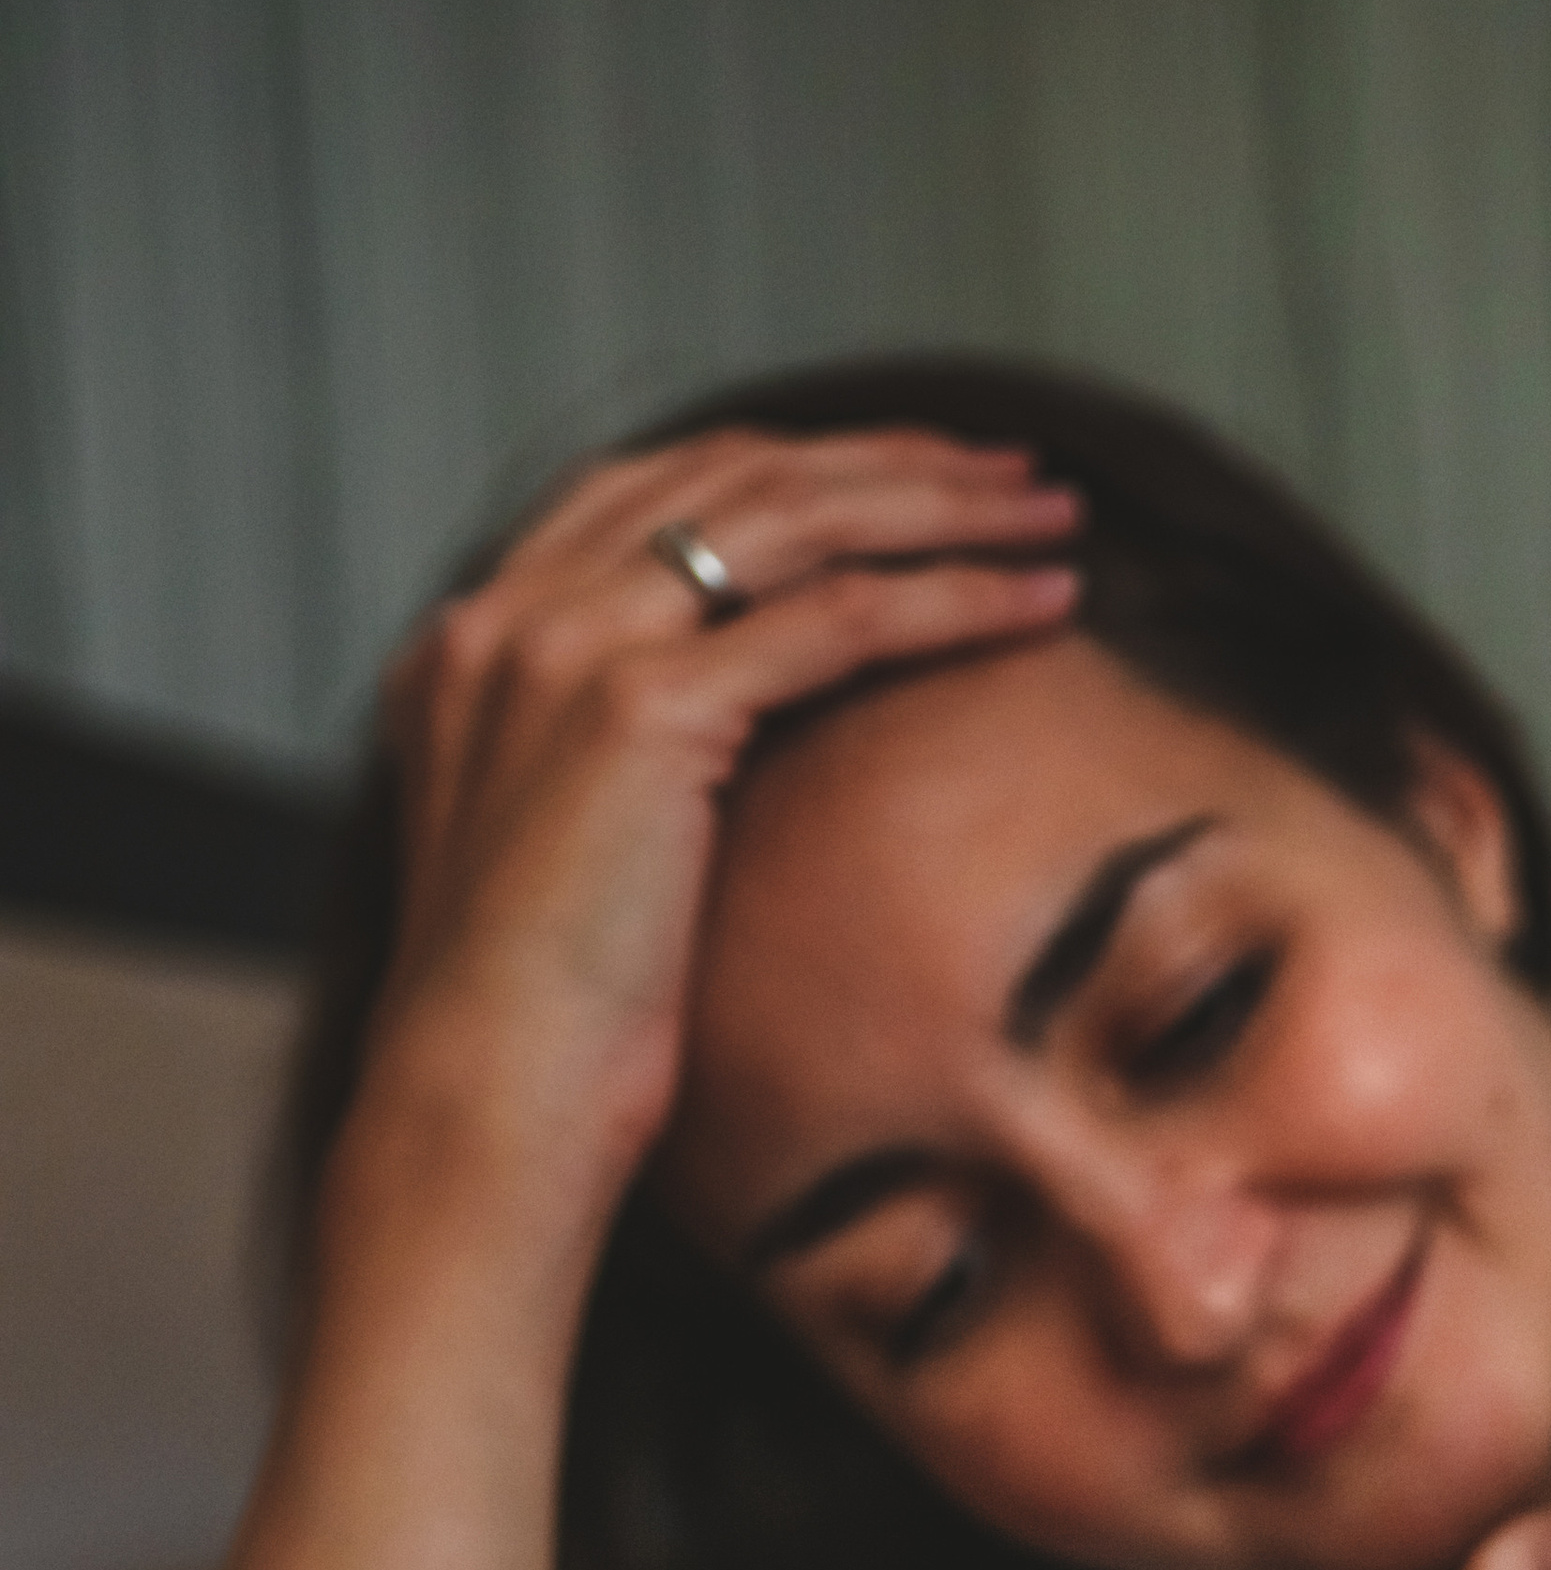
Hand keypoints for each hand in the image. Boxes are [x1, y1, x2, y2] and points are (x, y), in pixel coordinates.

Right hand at [364, 425, 1082, 1204]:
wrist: (484, 1106)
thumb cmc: (542, 1030)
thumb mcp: (567, 855)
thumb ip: (615, 766)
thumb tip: (720, 757)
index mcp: (477, 639)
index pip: (658, 490)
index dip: (799, 468)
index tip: (913, 478)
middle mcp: (510, 617)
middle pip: (736, 479)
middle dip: (890, 463)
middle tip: (1013, 471)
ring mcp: (567, 649)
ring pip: (796, 523)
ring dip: (942, 506)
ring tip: (1053, 512)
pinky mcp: (640, 710)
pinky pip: (837, 619)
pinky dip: (952, 597)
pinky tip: (1039, 599)